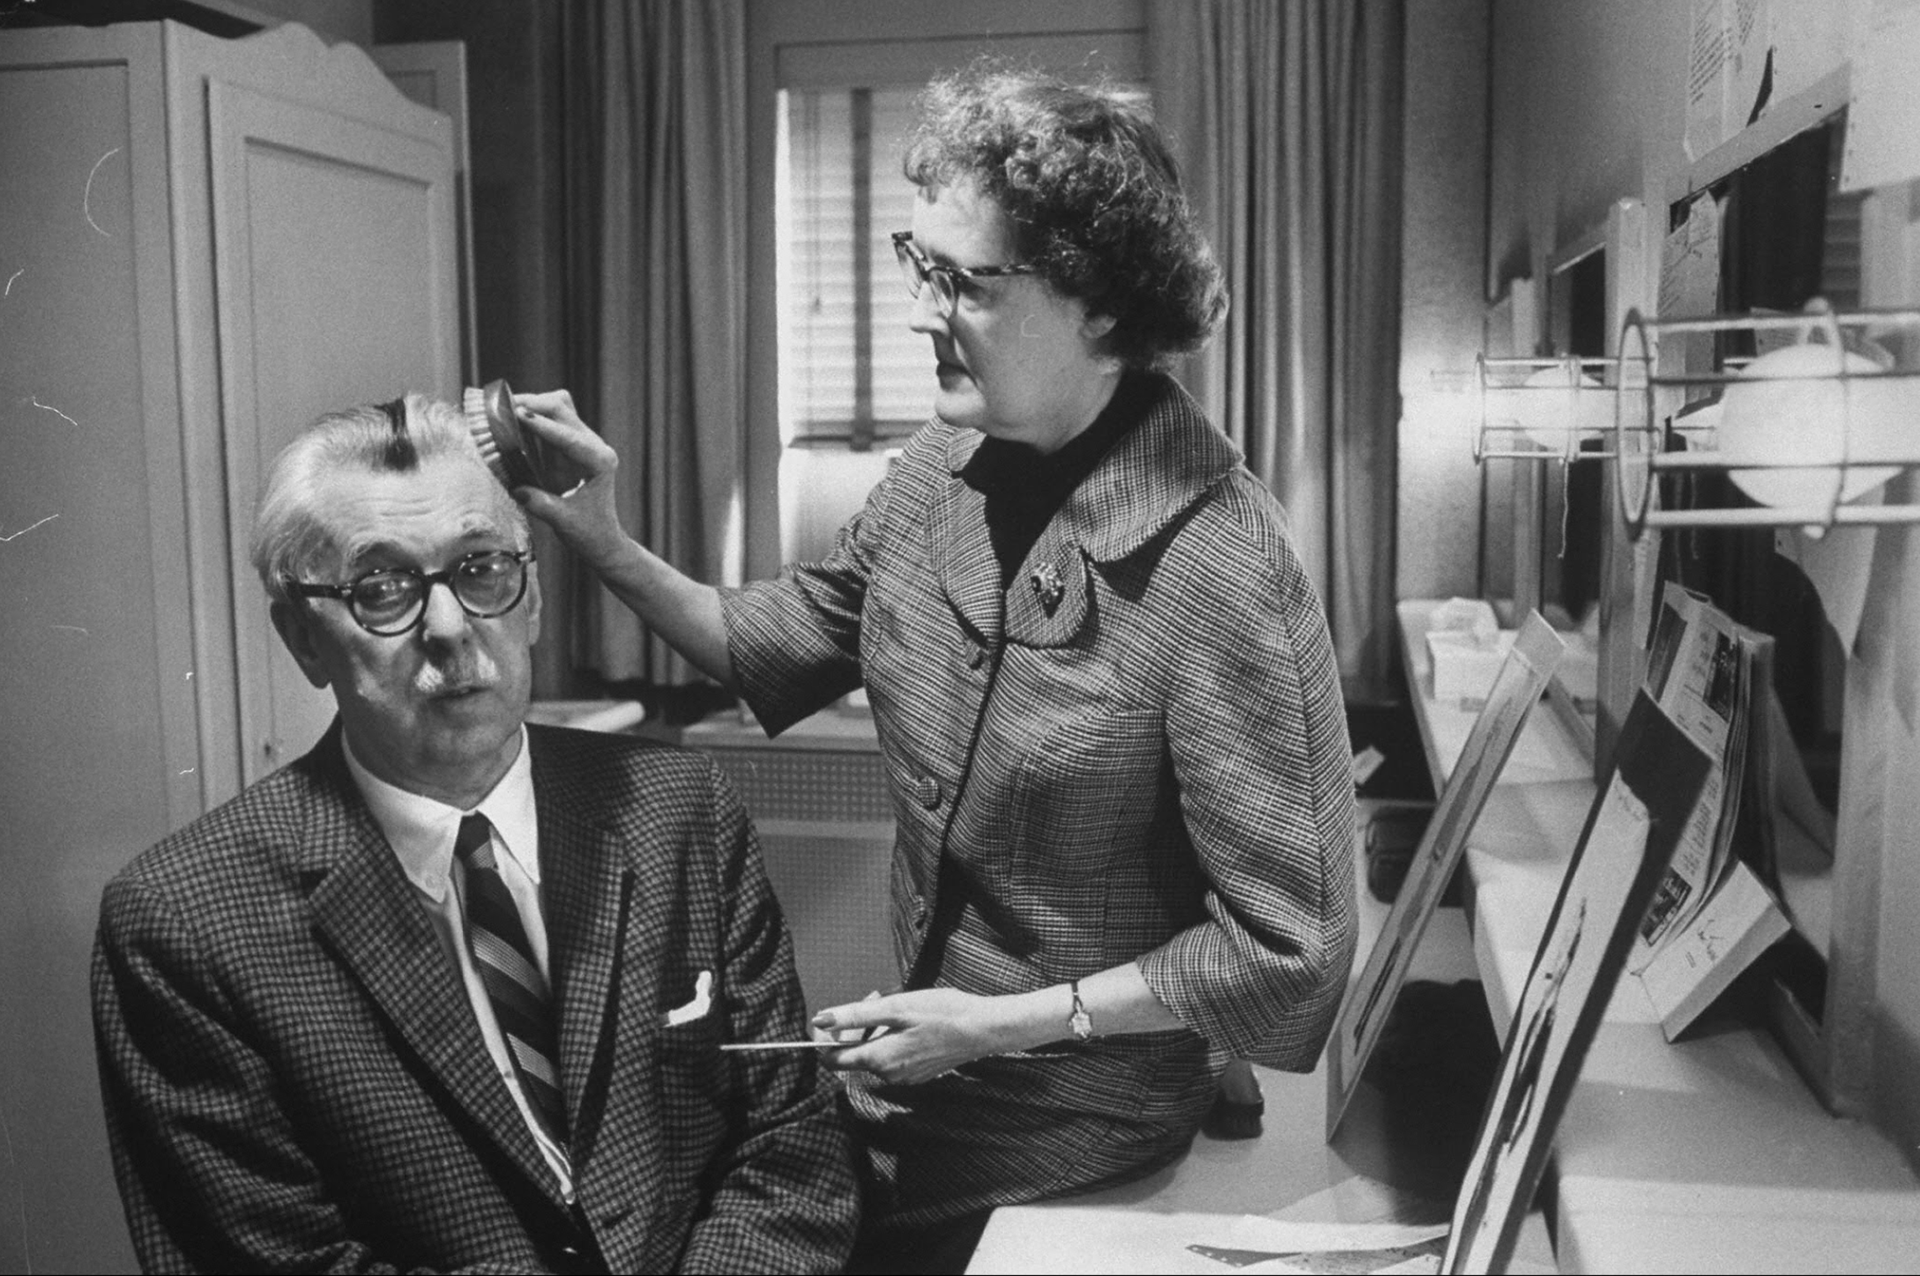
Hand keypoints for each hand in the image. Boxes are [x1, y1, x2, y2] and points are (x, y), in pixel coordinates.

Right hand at [508, 389, 629, 569]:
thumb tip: (515, 488)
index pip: (570, 437)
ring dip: (531, 405)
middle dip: (533, 404)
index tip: (519, 414)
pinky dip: (529, 417)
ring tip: (503, 410)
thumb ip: (540, 503)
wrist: (600, 538)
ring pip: (557, 408)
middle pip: (563, 409)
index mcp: (600, 461)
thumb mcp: (563, 521)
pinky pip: (549, 421)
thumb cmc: (589, 532)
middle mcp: (594, 446)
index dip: (542, 425)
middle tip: (502, 407)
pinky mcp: (568, 446)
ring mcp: (582, 443)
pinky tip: (510, 421)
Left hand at [811, 988, 1032, 1085]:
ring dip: (874, 1028)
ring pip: (873, 1053)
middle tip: (875, 997)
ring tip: (893, 1003)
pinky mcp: (917, 1073)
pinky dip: (890, 1037)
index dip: (824, 1038)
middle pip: (852, 1054)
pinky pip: (891, 1057)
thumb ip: (854, 1016)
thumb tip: (820, 1020)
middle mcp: (887, 1074)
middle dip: (854, 1025)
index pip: (830, 1060)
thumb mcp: (895, 1007)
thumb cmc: (942, 1013)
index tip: (834, 1016)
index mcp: (878, 1059)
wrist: (983, 1029)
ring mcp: (904, 1076)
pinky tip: (908, 1020)